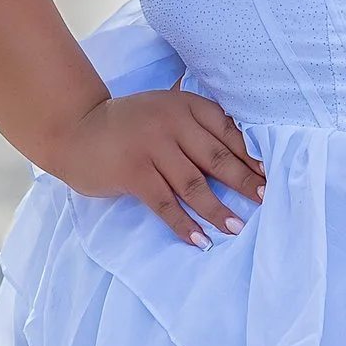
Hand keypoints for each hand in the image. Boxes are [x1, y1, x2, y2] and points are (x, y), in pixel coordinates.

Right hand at [47, 89, 267, 249]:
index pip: (228, 131)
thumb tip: (241, 159)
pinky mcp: (133, 172)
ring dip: (217, 209)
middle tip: (264, 201)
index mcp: (185, 105)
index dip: (251, 156)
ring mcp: (152, 147)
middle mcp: (172, 122)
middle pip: (217, 158)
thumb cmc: (128, 126)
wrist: (76, 129)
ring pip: (194, 184)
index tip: (269, 176)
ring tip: (236, 227)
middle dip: (244, 182)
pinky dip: (184, 224)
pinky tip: (199, 239)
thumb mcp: (164, 113)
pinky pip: (165, 203)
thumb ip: (194, 127)